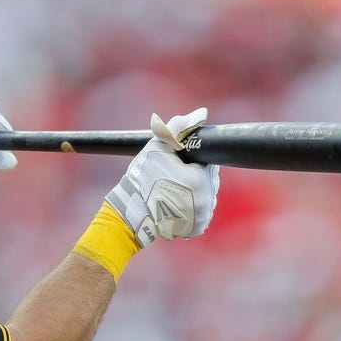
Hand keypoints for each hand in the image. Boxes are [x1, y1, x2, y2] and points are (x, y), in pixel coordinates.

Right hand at [105, 108, 219, 246]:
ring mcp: (203, 216)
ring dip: (196, 189)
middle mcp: (206, 200)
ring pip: (207, 194)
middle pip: (210, 178)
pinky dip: (193, 205)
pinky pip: (202, 210)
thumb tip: (202, 113)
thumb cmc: (142, 177)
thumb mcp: (158, 146)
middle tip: (175, 175)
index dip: (194, 159)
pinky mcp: (198, 227)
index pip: (209, 161)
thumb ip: (179, 127)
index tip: (180, 162)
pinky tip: (178, 201)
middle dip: (197, 174)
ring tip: (175, 189)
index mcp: (200, 179)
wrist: (131, 211)